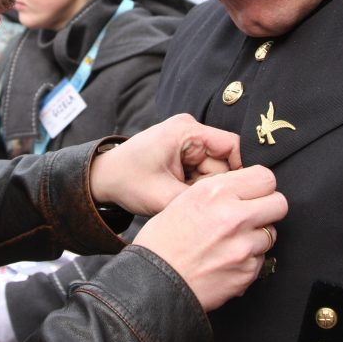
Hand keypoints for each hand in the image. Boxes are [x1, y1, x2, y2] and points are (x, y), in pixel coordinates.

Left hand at [88, 113, 239, 216]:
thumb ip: (200, 201)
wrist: (103, 178)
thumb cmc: (127, 181)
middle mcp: (190, 131)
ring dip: (202, 188)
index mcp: (187, 131)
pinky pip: (202, 172)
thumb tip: (230, 210)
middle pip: (223, 162)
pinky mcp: (183, 152)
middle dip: (213, 185)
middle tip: (192, 200)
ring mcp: (187, 141)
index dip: (239, 172)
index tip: (235, 197)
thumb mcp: (164, 196)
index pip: (232, 147)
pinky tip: (179, 193)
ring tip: (180, 196)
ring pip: (214, 170)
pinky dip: (195, 186)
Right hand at [132, 165, 286, 311]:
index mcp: (215, 192)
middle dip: (268, 209)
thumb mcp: (182, 200)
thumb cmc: (161, 243)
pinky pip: (260, 260)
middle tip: (252, 216)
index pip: (265, 177)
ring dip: (256, 237)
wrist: (154, 284)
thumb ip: (217, 191)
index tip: (254, 193)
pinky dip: (248, 261)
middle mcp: (233, 216)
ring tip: (231, 243)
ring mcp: (243, 246)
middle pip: (279, 203)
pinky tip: (226, 261)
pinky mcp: (247, 272)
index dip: (260, 186)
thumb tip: (241, 189)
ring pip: (271, 233)